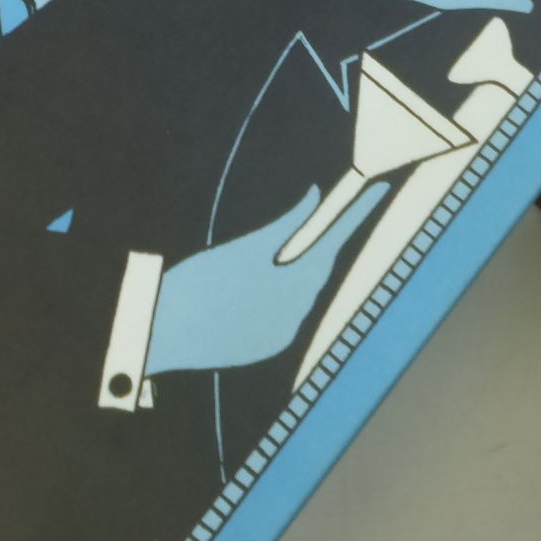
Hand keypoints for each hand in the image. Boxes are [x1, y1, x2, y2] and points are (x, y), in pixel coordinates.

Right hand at [145, 182, 389, 375]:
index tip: (379, 191)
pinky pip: (282, 317)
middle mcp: (296, 316)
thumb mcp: (244, 248)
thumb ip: (287, 224)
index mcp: (292, 287)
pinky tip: (259, 289)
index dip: (358, 215)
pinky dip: (279, 299)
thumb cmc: (199, 284)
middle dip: (320, 245)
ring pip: (300, 295)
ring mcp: (281, 336)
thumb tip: (315, 198)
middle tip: (329, 217)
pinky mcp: (265, 349)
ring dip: (297, 273)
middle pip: (317, 270)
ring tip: (277, 256)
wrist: (161, 334)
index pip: (334, 241)